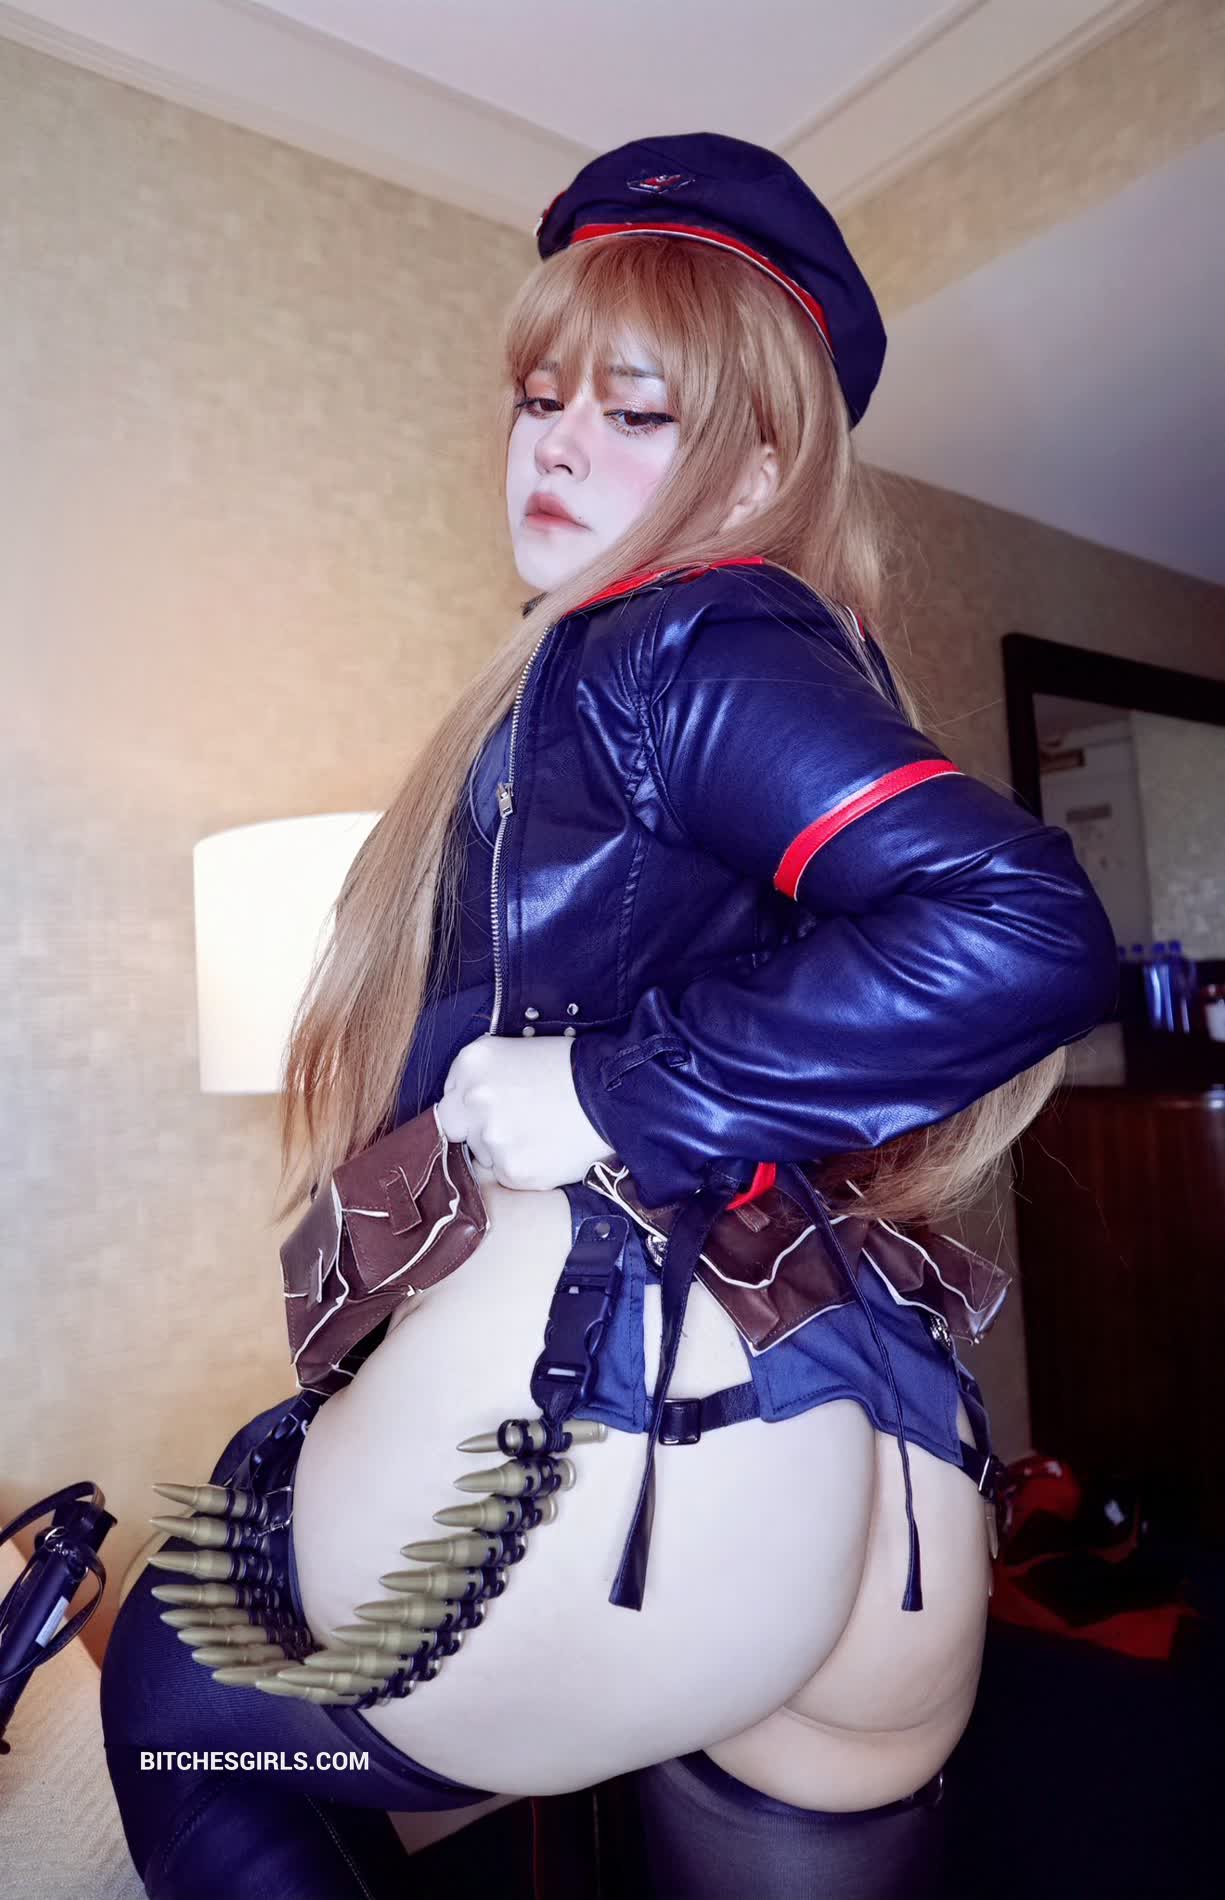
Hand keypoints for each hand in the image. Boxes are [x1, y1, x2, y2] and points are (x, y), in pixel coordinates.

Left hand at [435, 1033, 616, 1190]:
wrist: (615, 1095)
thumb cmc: (573, 1069)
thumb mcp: (519, 1051)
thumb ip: (485, 1076)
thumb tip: (466, 1102)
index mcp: (472, 1062)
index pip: (450, 1095)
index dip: (472, 1104)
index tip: (497, 1105)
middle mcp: (473, 1099)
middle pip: (457, 1127)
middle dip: (478, 1128)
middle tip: (517, 1122)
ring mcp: (491, 1138)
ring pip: (483, 1154)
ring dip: (503, 1148)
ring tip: (541, 1132)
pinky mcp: (512, 1170)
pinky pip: (506, 1175)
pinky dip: (524, 1166)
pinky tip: (549, 1149)